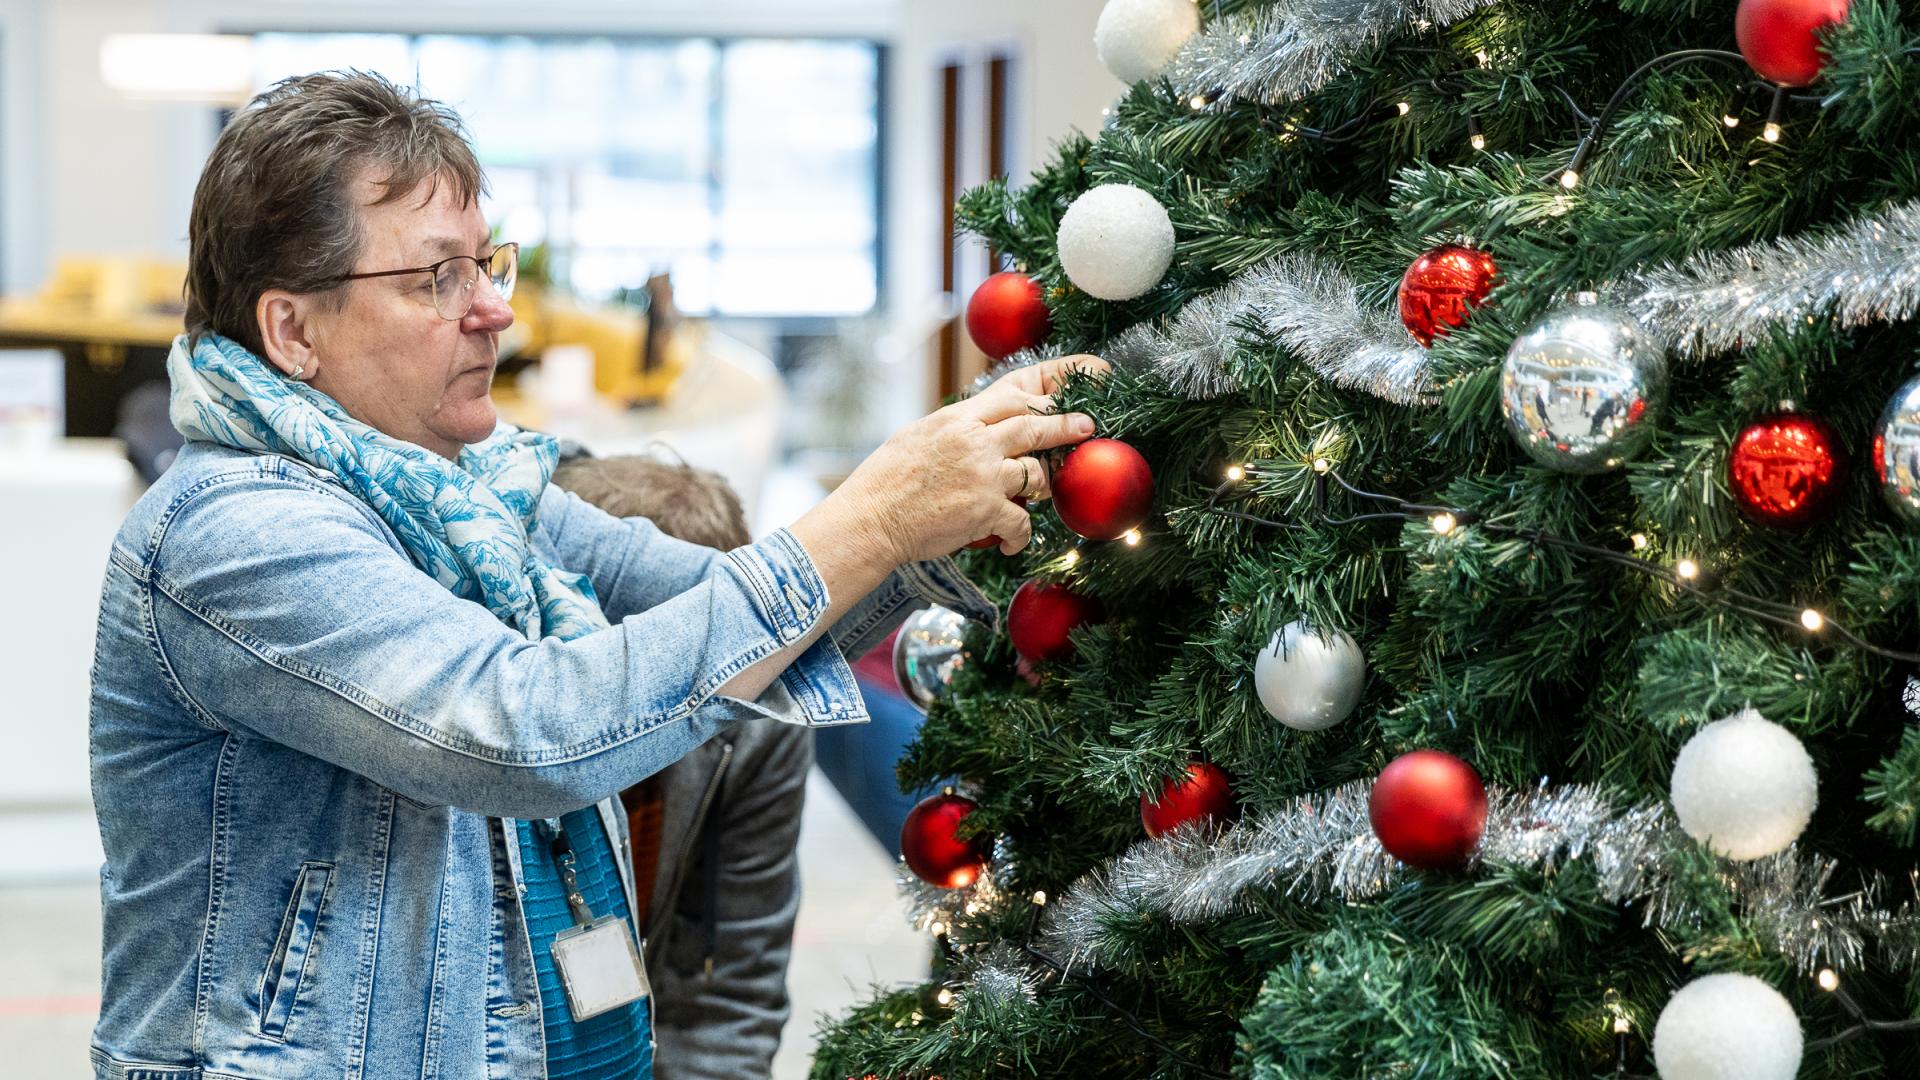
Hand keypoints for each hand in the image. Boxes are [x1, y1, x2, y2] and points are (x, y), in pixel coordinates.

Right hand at [829, 354, 1111, 563]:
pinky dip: (1020, 536)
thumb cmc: (885, 484)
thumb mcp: (917, 438)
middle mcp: (973, 442)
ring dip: (1041, 487)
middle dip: (1066, 426)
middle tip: (1088, 427)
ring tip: (1038, 496)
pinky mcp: (986, 510)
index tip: (1060, 398)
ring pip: (1036, 473)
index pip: (1010, 397)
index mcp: (955, 420)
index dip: (1042, 395)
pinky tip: (1010, 544)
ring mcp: (982, 474)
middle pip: (1034, 425)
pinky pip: (1022, 520)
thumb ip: (952, 430)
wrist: (870, 520)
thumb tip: (976, 426)